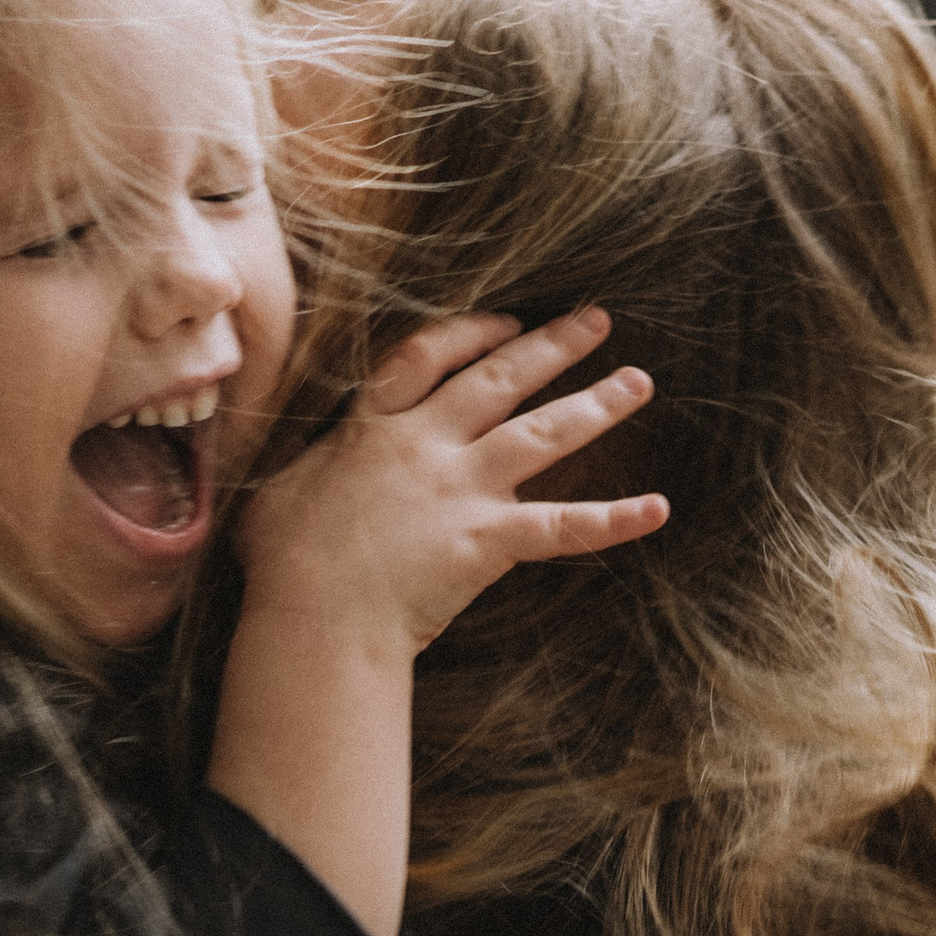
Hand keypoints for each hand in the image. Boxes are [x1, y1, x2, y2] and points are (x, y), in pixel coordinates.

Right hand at [240, 307, 667, 650]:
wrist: (314, 614)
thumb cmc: (284, 563)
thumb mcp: (276, 495)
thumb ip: (306, 470)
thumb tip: (297, 472)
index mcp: (373, 427)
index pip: (428, 357)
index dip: (471, 334)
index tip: (506, 321)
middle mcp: (426, 444)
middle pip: (500, 379)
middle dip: (552, 345)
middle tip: (598, 320)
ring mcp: (462, 489)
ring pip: (542, 433)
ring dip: (596, 404)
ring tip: (639, 381)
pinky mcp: (488, 539)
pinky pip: (563, 527)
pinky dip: (614, 520)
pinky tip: (659, 509)